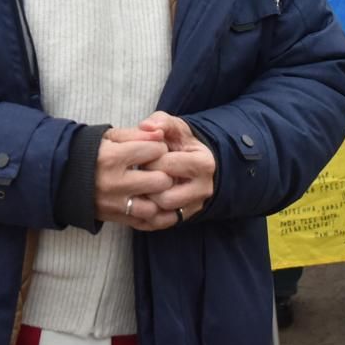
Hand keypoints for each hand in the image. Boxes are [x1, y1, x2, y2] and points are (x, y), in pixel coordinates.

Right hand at [94, 131, 170, 226]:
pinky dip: (157, 217)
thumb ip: (137, 134)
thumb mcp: (110, 137)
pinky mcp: (115, 219)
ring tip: (159, 188)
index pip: (154, 151)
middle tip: (161, 169)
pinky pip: (146, 224)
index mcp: (112, 158)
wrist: (61, 177)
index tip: (155, 149)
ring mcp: (114, 204)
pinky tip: (161, 206)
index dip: (159, 147)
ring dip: (160, 197)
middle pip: (160, 181)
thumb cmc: (90, 152)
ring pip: (154, 207)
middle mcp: (114, 183)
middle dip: (165, 173)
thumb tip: (161, 134)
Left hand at [131, 111, 215, 228]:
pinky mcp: (184, 218)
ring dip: (146, 198)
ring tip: (143, 183)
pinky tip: (141, 197)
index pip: (167, 165)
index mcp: (203, 163)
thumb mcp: (174, 127)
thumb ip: (160, 122)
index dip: (150, 160)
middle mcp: (203, 189)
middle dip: (147, 181)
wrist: (194, 161)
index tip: (146, 155)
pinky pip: (159, 223)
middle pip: (164, 194)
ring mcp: (195, 206)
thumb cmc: (181, 143)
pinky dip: (146, 213)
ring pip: (161, 212)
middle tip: (141, 171)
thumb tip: (146, 127)